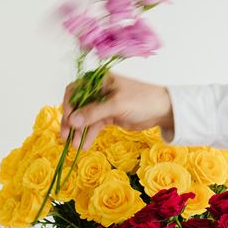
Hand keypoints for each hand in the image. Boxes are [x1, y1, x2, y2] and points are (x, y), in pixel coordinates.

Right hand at [60, 73, 174, 148]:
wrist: (162, 110)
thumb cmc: (141, 100)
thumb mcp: (116, 104)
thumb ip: (93, 112)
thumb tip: (72, 120)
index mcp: (98, 81)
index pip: (74, 91)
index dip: (68, 106)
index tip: (68, 122)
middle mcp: (98, 91)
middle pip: (77, 107)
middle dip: (71, 123)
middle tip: (65, 138)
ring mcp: (103, 104)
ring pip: (85, 119)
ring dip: (79, 132)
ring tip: (75, 146)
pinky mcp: (109, 116)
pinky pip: (94, 126)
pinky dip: (89, 135)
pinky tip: (85, 145)